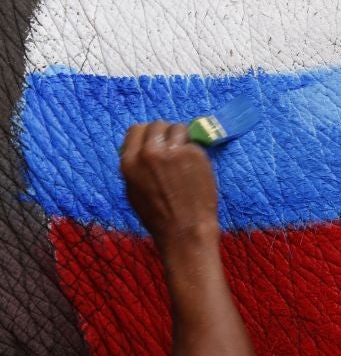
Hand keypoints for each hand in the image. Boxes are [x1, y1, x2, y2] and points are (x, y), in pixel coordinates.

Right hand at [120, 121, 219, 249]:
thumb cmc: (159, 217)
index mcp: (129, 162)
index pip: (136, 130)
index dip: (147, 134)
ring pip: (178, 127)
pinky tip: (196, 167)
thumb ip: (136, 166)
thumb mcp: (134, 191)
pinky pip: (194, 143)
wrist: (185, 231)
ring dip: (182, 137)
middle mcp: (149, 153)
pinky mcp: (195, 154)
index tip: (156, 140)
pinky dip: (195, 150)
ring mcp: (174, 151)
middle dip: (165, 132)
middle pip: (157, 124)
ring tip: (185, 154)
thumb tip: (141, 149)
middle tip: (174, 146)